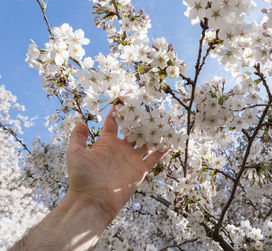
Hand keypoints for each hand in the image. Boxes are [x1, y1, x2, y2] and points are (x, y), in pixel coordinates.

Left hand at [66, 104, 167, 221]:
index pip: (114, 122)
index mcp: (106, 142)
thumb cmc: (82, 177)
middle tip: (149, 107)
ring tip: (164, 120)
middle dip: (141, 119)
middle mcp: (121, 148)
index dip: (118, 111)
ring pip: (146, 141)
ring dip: (154, 131)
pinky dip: (162, 150)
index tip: (124, 98)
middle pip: (134, 129)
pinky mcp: (140, 169)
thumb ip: (78, 137)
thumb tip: (82, 122)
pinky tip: (170, 141)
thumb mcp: (75, 153)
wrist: (93, 200)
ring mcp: (132, 158)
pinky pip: (154, 157)